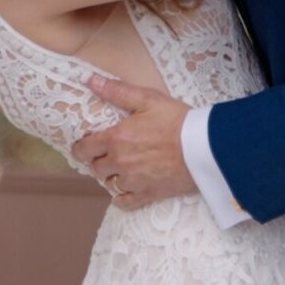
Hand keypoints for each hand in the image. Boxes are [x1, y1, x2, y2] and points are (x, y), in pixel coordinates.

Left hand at [75, 76, 195, 208]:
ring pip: (109, 184)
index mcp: (116, 139)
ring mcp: (133, 181)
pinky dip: (121, 198)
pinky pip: (125, 202)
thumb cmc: (177, 120)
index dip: (80, 148)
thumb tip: (91, 81)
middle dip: (97, 160)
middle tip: (105, 154)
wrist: (204, 147)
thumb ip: (118, 91)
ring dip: (111, 177)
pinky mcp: (148, 194)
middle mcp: (120, 163)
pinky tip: (125, 190)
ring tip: (119, 169)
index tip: (83, 146)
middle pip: (96, 168)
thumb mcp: (148, 99)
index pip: (85, 149)